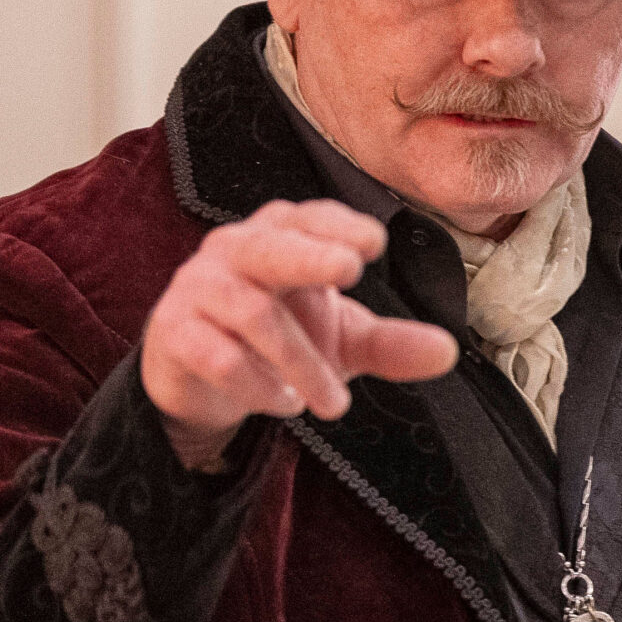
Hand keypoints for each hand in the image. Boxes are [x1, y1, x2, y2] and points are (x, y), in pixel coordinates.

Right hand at [140, 198, 456, 469]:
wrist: (199, 376)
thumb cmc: (277, 338)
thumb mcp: (340, 339)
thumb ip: (389, 343)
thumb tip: (448, 352)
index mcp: (281, 237)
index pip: (309, 218)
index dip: (340, 225)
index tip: (376, 241)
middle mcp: (236, 251)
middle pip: (270, 246)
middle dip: (311, 254)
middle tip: (350, 269)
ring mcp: (199, 288)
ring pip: (250, 311)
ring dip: (300, 360)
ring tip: (335, 402)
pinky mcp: (173, 332)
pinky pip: (215, 353)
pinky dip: (257, 382)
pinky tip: (285, 403)